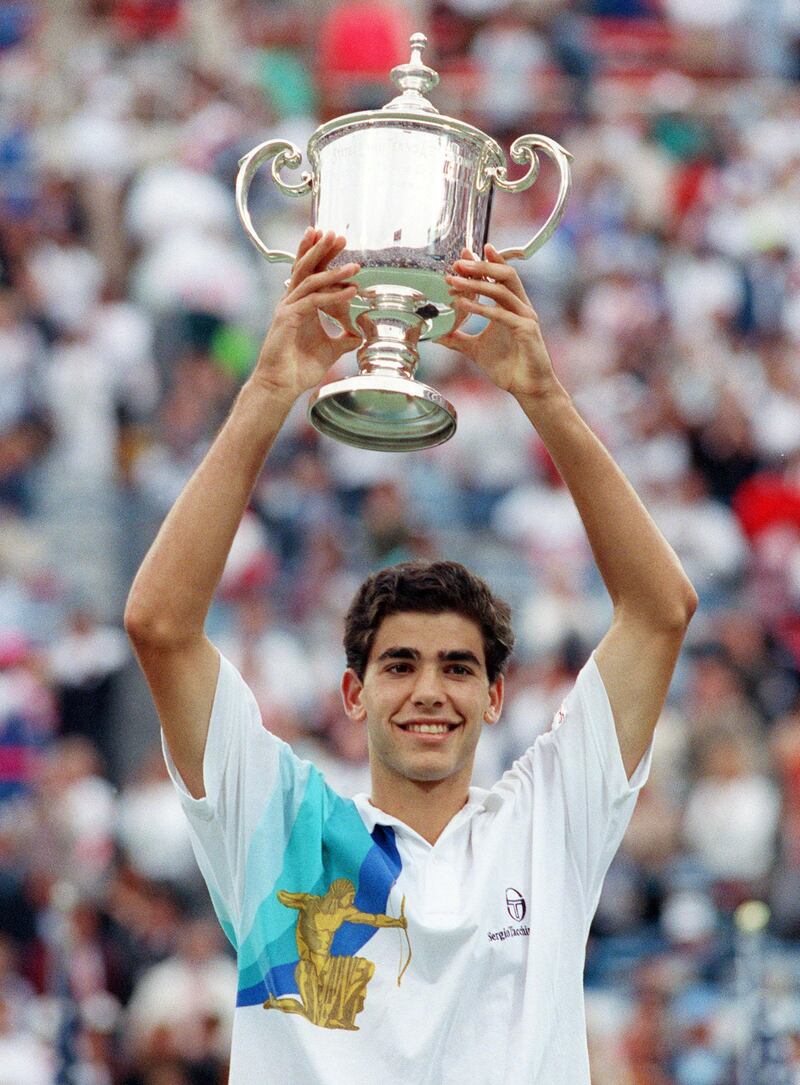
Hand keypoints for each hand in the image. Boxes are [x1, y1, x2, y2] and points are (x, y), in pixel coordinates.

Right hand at [251, 229, 360, 402]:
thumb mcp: (330, 350)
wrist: (281, 386)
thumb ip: (344, 338)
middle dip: (321, 249)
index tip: (334, 241)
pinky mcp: (287, 319)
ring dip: (332, 269)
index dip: (320, 255)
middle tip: (337, 234)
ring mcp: (287, 309)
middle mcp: (291, 302)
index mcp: (300, 305)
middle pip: (305, 268)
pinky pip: (313, 301)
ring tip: (353, 264)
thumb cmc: (298, 369)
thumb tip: (359, 334)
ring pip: (309, 281)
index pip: (309, 273)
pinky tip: (349, 290)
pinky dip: (332, 295)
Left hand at [439, 244, 558, 400]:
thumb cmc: (507, 367)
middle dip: (480, 266)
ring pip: (502, 290)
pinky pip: (503, 315)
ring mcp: (525, 317)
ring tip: (453, 282)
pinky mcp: (526, 331)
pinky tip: (464, 304)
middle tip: (457, 263)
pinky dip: (482, 308)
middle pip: (504, 275)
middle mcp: (520, 307)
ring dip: (477, 284)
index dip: (483, 262)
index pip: (499, 276)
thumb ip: (458, 339)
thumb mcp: (475, 350)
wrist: (527, 388)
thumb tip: (436, 334)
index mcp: (511, 307)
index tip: (463, 255)